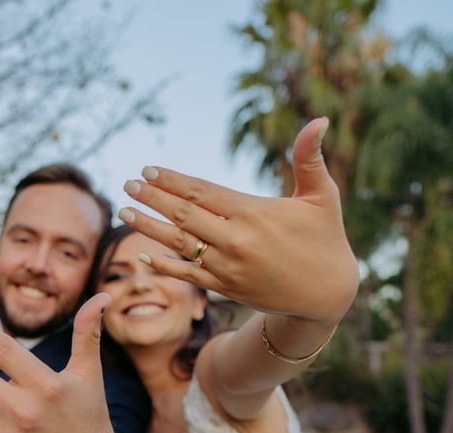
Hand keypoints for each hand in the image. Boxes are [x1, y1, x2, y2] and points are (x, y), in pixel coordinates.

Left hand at [119, 118, 358, 325]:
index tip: (148, 170)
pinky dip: (165, 265)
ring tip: (124, 212)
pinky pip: (189, 275)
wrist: (328, 295)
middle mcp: (236, 240)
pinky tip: (144, 255)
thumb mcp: (323, 196)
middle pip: (183, 216)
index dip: (172, 181)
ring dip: (148, 227)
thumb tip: (321, 118)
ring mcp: (229, 267)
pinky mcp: (227, 289)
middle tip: (128, 184)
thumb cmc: (326, 238)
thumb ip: (310, 157)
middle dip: (152, 199)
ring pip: (180, 245)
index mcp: (253, 212)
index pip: (202, 192)